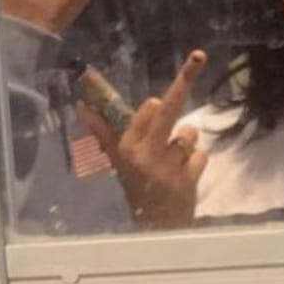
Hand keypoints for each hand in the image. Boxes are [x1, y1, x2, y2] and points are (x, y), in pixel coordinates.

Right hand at [81, 49, 208, 229]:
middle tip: (198, 56)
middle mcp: (146, 155)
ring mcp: (169, 167)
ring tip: (173, 161)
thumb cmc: (137, 186)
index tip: (155, 101)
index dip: (154, 106)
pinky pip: (201, 154)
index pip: (147, 111)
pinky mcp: (189, 179)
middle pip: (168, 109)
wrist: (155, 227)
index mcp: (128, 148)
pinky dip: (196, 162)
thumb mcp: (118, 160)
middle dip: (184, 80)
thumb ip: (103, 131)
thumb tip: (82, 106)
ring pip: (189, 132)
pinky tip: (184, 174)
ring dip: (185, 143)